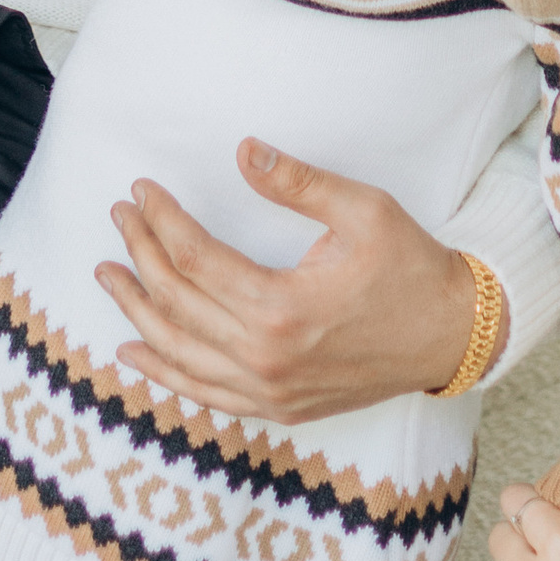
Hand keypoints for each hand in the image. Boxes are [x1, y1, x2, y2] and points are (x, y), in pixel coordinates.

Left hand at [99, 144, 482, 422]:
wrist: (451, 336)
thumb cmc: (410, 267)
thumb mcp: (363, 210)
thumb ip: (298, 183)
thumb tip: (243, 152)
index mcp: (281, 306)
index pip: (195, 259)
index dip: (161, 220)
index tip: (141, 190)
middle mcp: (266, 358)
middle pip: (176, 303)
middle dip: (140, 254)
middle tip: (119, 217)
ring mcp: (269, 391)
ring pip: (178, 353)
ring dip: (136, 311)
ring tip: (109, 274)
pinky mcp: (278, 408)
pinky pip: (204, 393)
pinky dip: (163, 372)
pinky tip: (134, 351)